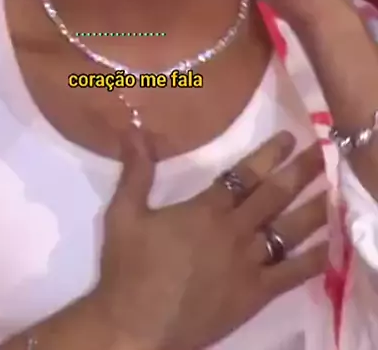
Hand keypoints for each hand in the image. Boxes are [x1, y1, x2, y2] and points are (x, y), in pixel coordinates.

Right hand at [94, 126, 327, 349]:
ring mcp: (249, 264)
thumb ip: (136, 171)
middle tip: (324, 152)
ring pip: (289, 230)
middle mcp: (234, 231)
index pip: (245, 174)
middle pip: (275, 195)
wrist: (138, 326)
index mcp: (206, 210)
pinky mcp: (255, 295)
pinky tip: (329, 246)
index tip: (289, 138)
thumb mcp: (123, 213)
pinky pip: (292, 274)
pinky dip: (313, 259)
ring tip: (332, 189)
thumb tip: (134, 130)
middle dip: (301, 171)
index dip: (269, 154)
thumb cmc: (129, 269)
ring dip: (313, 207)